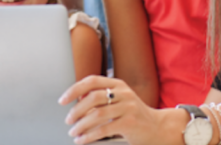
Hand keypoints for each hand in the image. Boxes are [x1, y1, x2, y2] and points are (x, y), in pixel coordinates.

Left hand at [58, 76, 185, 144]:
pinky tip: (82, 140)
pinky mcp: (130, 123)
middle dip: (76, 110)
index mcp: (118, 84)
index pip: (91, 81)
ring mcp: (128, 107)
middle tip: (68, 120)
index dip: (74, 89)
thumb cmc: (134, 115)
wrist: (158, 128)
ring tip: (73, 132)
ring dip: (81, 125)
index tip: (62, 100)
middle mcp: (123, 93)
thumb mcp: (119, 101)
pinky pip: (104, 129)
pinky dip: (89, 135)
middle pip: (93, 97)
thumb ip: (102, 98)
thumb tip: (76, 101)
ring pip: (97, 114)